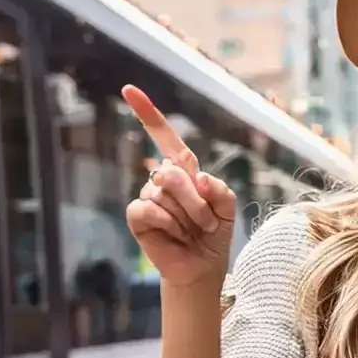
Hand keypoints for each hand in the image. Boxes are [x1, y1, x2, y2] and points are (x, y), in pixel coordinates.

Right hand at [122, 85, 235, 288]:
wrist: (204, 267)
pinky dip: (167, 222)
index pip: (166, 138)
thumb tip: (198, 178)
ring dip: (187, 215)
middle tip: (205, 221)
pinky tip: (173, 234)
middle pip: (172, 171)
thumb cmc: (215, 235)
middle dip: (195, 198)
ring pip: (163, 192)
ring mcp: (149, 197)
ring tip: (192, 231)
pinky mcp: (138, 217)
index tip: (129, 90)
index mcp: (185, 172)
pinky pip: (148, 208)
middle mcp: (163, 180)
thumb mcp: (229, 208)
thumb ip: (220, 189)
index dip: (148, 114)